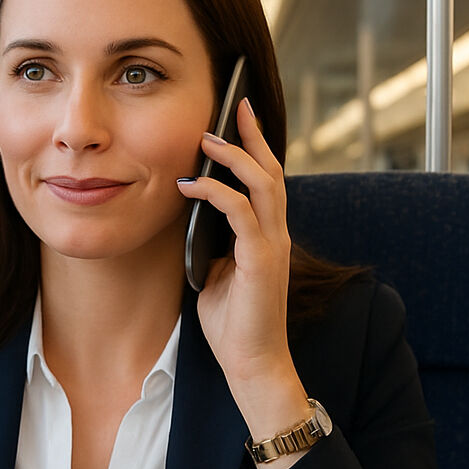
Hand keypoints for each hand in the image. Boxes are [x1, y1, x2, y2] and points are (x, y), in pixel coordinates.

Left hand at [176, 99, 311, 468]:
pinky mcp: (262, 261)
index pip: (267, 180)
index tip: (238, 116)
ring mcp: (273, 246)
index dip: (255, 146)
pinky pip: (242, 213)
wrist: (252, 364)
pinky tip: (192, 186)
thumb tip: (190, 213)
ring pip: (264, 184)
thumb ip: (213, 242)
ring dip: (235, 156)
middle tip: (236, 104)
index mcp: (269, 236)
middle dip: (253, 135)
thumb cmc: (233, 324)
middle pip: (271, 170)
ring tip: (209, 138)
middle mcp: (277, 235)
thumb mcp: (218, 273)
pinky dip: (217, 194)